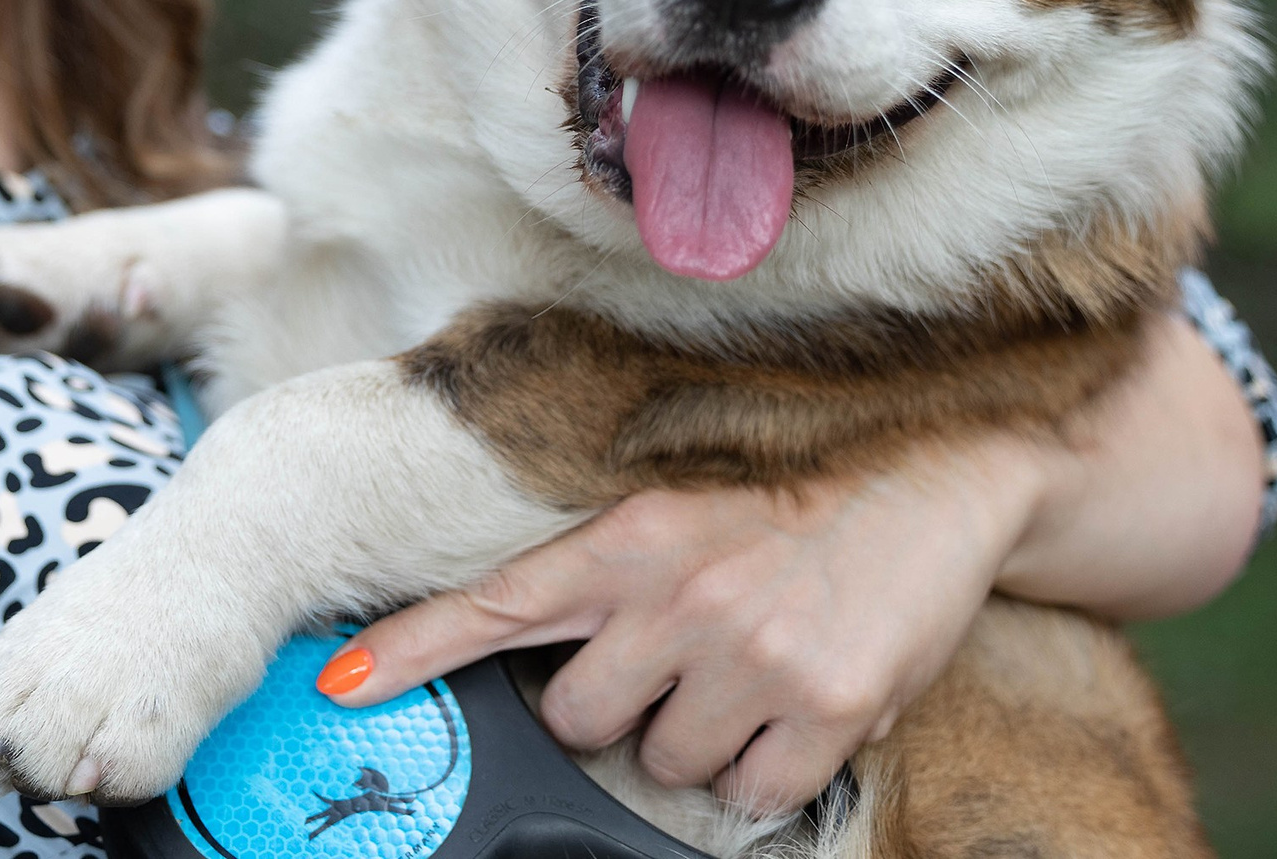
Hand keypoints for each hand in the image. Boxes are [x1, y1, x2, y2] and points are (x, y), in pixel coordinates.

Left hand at [317, 308, 1267, 814]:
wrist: (936, 482)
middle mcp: (678, 595)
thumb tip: (537, 663)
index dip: (411, 650)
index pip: (496, 603)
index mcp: (627, 539)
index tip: (340, 685)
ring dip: (694, 739)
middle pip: (577, 720)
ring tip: (744, 672)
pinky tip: (793, 706)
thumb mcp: (676, 516)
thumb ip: (603, 582)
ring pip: (665, 763)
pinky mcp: (826, 707)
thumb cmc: (787, 507)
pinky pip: (752, 793)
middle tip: (669, 666)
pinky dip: (765, 769)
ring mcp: (752, 655)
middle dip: (612, 712)